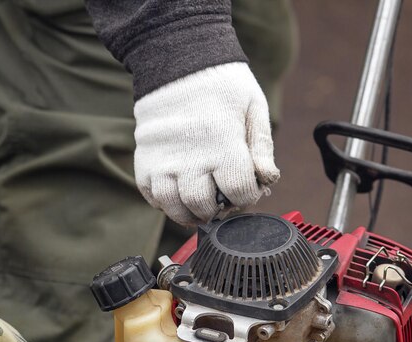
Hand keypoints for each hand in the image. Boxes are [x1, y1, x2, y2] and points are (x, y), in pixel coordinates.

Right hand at [133, 62, 278, 225]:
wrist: (176, 58)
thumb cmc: (221, 83)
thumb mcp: (253, 106)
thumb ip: (261, 146)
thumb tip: (267, 179)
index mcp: (222, 143)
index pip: (239, 192)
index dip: (248, 196)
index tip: (247, 187)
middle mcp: (190, 156)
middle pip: (204, 206)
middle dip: (219, 209)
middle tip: (223, 200)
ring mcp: (162, 160)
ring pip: (175, 208)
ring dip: (191, 213)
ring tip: (201, 207)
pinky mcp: (144, 160)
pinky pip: (152, 196)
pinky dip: (166, 203)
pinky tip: (179, 194)